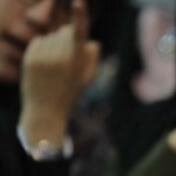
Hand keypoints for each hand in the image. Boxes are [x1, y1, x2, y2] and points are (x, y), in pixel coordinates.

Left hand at [19, 0, 100, 145]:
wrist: (46, 112)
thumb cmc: (70, 93)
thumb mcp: (87, 78)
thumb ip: (92, 58)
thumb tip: (91, 42)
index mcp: (77, 62)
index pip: (79, 34)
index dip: (79, 16)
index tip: (78, 1)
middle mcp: (60, 57)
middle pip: (65, 33)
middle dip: (68, 40)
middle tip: (67, 65)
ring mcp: (44, 56)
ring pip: (51, 36)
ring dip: (54, 45)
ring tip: (54, 67)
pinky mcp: (30, 57)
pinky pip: (39, 41)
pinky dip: (42, 49)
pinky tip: (43, 65)